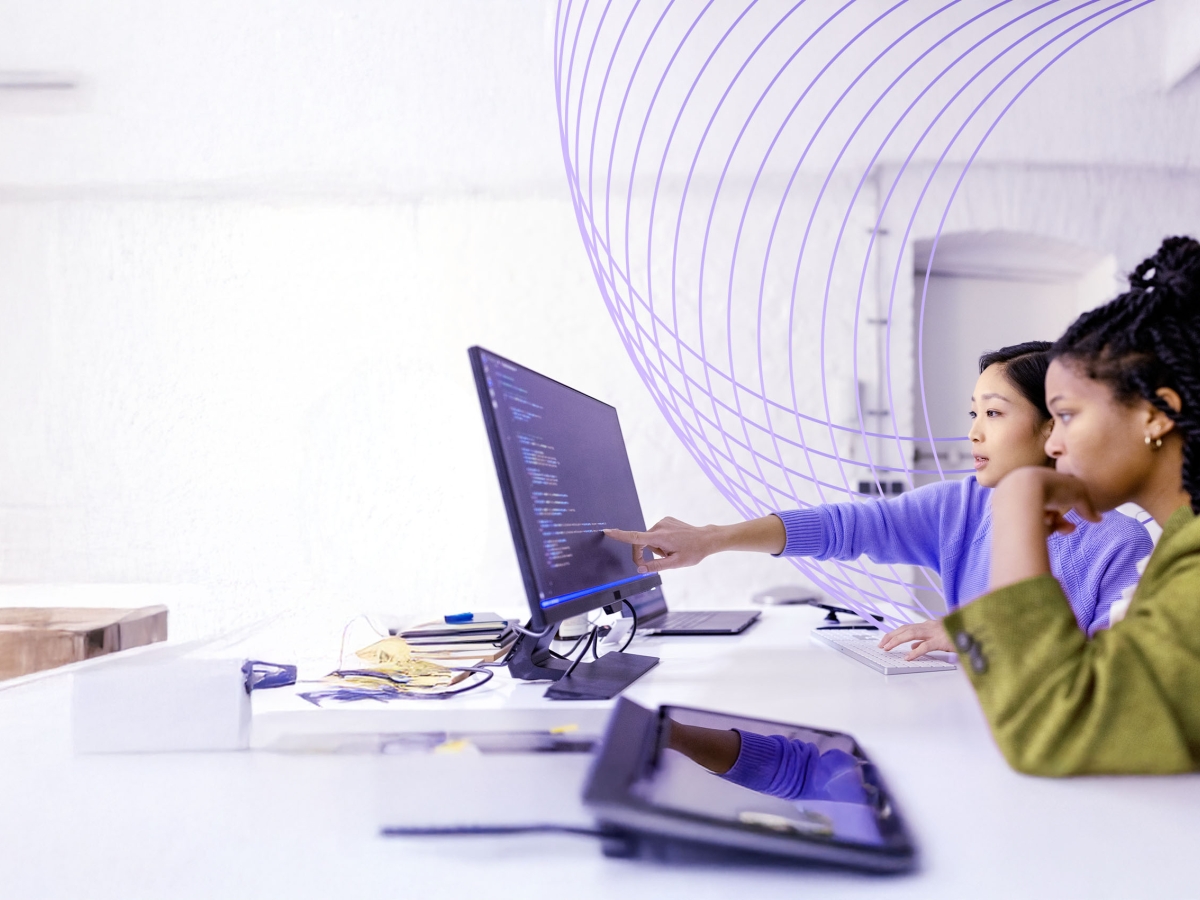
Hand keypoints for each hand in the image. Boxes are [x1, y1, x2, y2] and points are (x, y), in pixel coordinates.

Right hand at [603, 517, 718, 572]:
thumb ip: (655, 566)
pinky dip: (661, 540)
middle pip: (642, 542)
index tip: (608, 532)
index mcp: (660, 537)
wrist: (706, 539)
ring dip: (656, 547)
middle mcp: (659, 526)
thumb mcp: (675, 564)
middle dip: (647, 552)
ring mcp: (663, 521)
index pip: (636, 537)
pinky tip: (674, 542)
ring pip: (650, 538)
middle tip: (664, 559)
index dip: (621, 535)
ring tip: (672, 550)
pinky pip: (656, 533)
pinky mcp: (666, 520)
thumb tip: (640, 568)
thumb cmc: (693, 552)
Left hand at [877, 620, 952, 660]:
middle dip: (891, 636)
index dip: (894, 633)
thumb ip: (925, 640)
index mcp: (929, 625)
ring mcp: (936, 632)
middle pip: (905, 629)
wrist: (975, 631)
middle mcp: (930, 626)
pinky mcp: (942, 640)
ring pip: (911, 634)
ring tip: (888, 648)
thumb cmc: (959, 635)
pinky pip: (926, 646)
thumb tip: (913, 646)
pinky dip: (915, 652)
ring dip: (897, 640)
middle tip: (881, 645)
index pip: (907, 627)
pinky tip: (908, 657)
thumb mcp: (940, 637)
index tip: (885, 640)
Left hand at [989, 467, 1101, 590]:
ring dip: (1051, 525)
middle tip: (1069, 529)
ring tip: (1054, 528)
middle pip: (1046, 509)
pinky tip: (1042, 531)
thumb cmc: (1051, 487)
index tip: (1075, 518)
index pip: (1056, 495)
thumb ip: (1088, 506)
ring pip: (1037, 519)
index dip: (1068, 507)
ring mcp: (1012, 503)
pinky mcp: (1004, 517)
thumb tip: (1098, 519)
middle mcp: (1024, 489)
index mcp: (1039, 478)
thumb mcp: (1078, 493)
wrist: (1020, 493)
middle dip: (1060, 521)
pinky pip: (1026, 526)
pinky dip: (1037, 529)